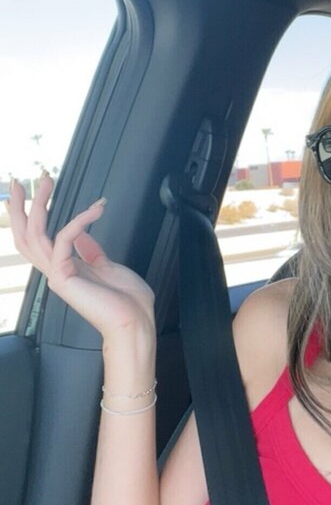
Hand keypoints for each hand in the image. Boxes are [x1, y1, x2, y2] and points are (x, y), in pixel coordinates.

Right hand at [5, 172, 155, 341]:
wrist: (134, 323)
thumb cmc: (127, 302)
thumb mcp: (108, 267)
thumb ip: (92, 252)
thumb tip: (83, 236)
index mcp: (65, 269)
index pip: (37, 240)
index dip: (30, 216)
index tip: (33, 192)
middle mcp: (55, 271)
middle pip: (25, 236)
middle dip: (21, 207)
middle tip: (21, 180)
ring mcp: (56, 275)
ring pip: (35, 234)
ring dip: (38, 205)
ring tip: (45, 181)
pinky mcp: (63, 276)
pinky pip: (65, 238)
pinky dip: (80, 220)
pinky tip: (94, 210)